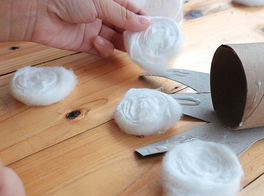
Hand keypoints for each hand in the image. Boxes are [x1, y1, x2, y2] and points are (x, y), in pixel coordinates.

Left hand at [1, 0, 150, 56]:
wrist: (35, 10)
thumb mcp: (101, 3)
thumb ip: (123, 16)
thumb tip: (145, 24)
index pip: (131, 11)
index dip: (142, 20)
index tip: (152, 30)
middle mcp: (102, 13)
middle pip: (125, 27)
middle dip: (134, 35)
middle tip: (142, 43)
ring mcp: (94, 28)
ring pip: (115, 39)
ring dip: (122, 44)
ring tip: (126, 46)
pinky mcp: (85, 43)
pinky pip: (102, 48)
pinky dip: (103, 48)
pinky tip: (98, 42)